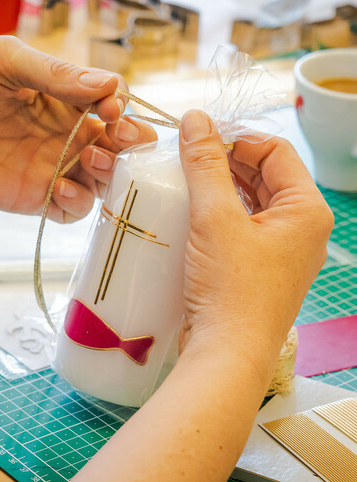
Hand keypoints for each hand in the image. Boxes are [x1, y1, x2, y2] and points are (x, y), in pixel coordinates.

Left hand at [0, 36, 155, 222]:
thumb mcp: (5, 61)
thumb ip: (57, 75)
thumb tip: (108, 87)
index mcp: (62, 95)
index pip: (112, 102)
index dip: (120, 106)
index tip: (109, 108)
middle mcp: (64, 132)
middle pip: (117, 144)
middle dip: (129, 143)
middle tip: (118, 138)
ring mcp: (52, 166)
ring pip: (103, 179)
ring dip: (109, 173)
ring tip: (87, 159)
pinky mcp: (35, 197)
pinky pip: (73, 209)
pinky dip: (78, 203)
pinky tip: (60, 187)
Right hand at [178, 110, 332, 365]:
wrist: (227, 353)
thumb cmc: (231, 288)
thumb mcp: (215, 218)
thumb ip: (205, 165)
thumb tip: (196, 119)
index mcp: (306, 210)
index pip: (275, 150)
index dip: (236, 136)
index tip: (197, 137)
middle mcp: (300, 229)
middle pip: (263, 174)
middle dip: (225, 161)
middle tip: (185, 157)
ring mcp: (280, 251)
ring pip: (250, 202)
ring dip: (219, 188)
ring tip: (183, 182)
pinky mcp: (257, 269)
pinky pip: (240, 228)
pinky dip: (217, 215)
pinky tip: (190, 214)